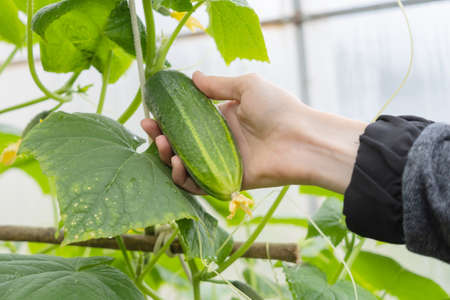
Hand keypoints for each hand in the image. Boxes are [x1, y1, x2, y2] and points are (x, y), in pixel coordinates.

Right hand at [141, 71, 367, 194]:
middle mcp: (219, 143)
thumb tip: (192, 76)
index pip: (186, 123)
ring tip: (164, 146)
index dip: (166, 120)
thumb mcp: (246, 86)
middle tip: (151, 130)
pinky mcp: (227, 182)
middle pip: (180, 145)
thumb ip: (217, 85)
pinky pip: (198, 185)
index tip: (151, 115)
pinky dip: (183, 178)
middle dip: (161, 138)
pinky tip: (176, 165)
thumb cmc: (278, 108)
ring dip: (168, 158)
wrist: (301, 138)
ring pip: (185, 166)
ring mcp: (222, 164)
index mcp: (222, 120)